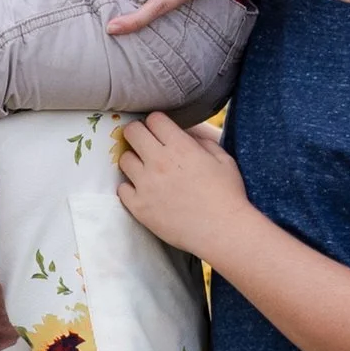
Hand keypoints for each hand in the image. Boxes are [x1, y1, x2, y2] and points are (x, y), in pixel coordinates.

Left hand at [114, 113, 247, 262]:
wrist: (223, 231)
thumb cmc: (227, 194)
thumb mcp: (222, 158)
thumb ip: (201, 140)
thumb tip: (185, 132)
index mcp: (180, 147)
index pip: (153, 119)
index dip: (157, 122)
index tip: (160, 131)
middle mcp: (159, 162)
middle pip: (131, 132)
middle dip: (138, 133)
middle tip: (145, 143)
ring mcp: (146, 184)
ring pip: (124, 159)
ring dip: (134, 161)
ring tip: (146, 170)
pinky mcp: (139, 207)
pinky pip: (122, 189)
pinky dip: (130, 188)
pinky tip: (144, 191)